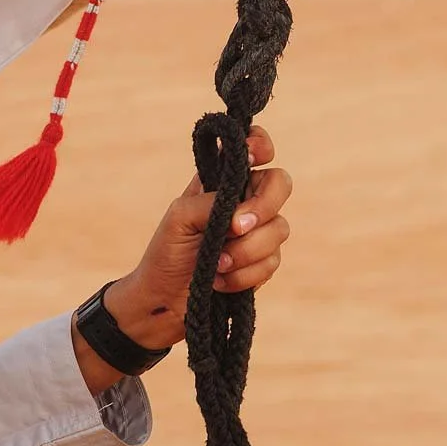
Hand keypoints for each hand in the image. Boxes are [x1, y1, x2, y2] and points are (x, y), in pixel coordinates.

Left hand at [100, 128, 289, 359]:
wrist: (165, 300)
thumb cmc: (166, 252)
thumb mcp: (180, 218)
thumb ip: (212, 204)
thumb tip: (243, 214)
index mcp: (222, 181)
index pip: (255, 148)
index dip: (260, 145)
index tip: (251, 158)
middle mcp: (245, 200)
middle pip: (281, 184)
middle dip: (263, 206)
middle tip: (237, 227)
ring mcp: (257, 231)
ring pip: (279, 229)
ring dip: (245, 251)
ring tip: (216, 264)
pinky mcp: (262, 262)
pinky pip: (272, 262)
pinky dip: (244, 274)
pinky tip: (221, 280)